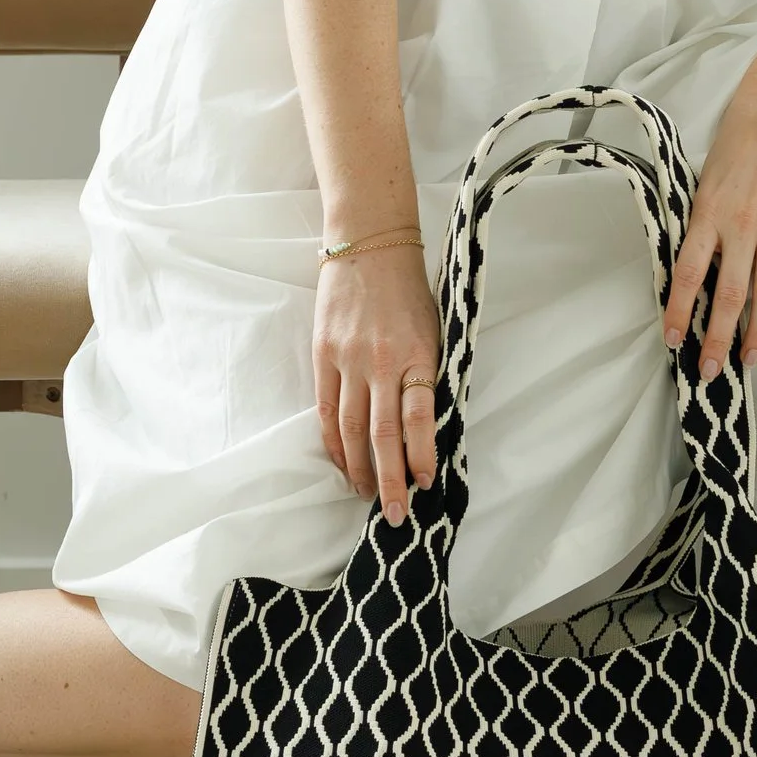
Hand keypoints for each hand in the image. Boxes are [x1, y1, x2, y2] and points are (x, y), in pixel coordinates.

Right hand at [314, 241, 440, 522]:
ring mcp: (348, 359)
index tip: (424, 485)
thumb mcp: (432, 328)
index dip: (420, 455)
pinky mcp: (323, 354)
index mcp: (417, 354)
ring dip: (359, 467)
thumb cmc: (409, 287)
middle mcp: (381, 361)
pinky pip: (326, 409)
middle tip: (392, 514)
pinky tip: (341, 463)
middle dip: (389, 479)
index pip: (418, 417)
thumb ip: (426, 373)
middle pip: (382, 433)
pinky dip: (333, 442)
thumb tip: (426, 425)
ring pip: (350, 428)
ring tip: (366, 494)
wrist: (369, 242)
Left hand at [661, 43, 756, 378]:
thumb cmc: (739, 136)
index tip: (671, 341)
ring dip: (756, 331)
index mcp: (709, 211)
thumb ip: (704, 221)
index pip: (688, 273)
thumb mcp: (708, 176)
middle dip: (717, 338)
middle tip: (709, 371)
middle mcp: (742, 223)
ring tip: (748, 359)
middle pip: (728, 295)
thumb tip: (696, 266)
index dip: (678, 310)